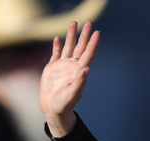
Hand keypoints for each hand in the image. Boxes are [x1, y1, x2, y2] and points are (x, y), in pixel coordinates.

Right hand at [40, 21, 99, 136]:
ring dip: (71, 36)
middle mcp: (72, 67)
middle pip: (80, 47)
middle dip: (84, 35)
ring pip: (68, 47)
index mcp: (79, 71)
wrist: (53, 109)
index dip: (93, 43)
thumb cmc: (65, 104)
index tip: (97, 33)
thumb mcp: (73, 94)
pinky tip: (57, 38)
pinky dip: (57, 45)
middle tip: (89, 23)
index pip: (88, 54)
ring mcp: (62, 66)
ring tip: (74, 23)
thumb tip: (87, 69)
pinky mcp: (52, 68)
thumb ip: (80, 82)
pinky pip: (55, 54)